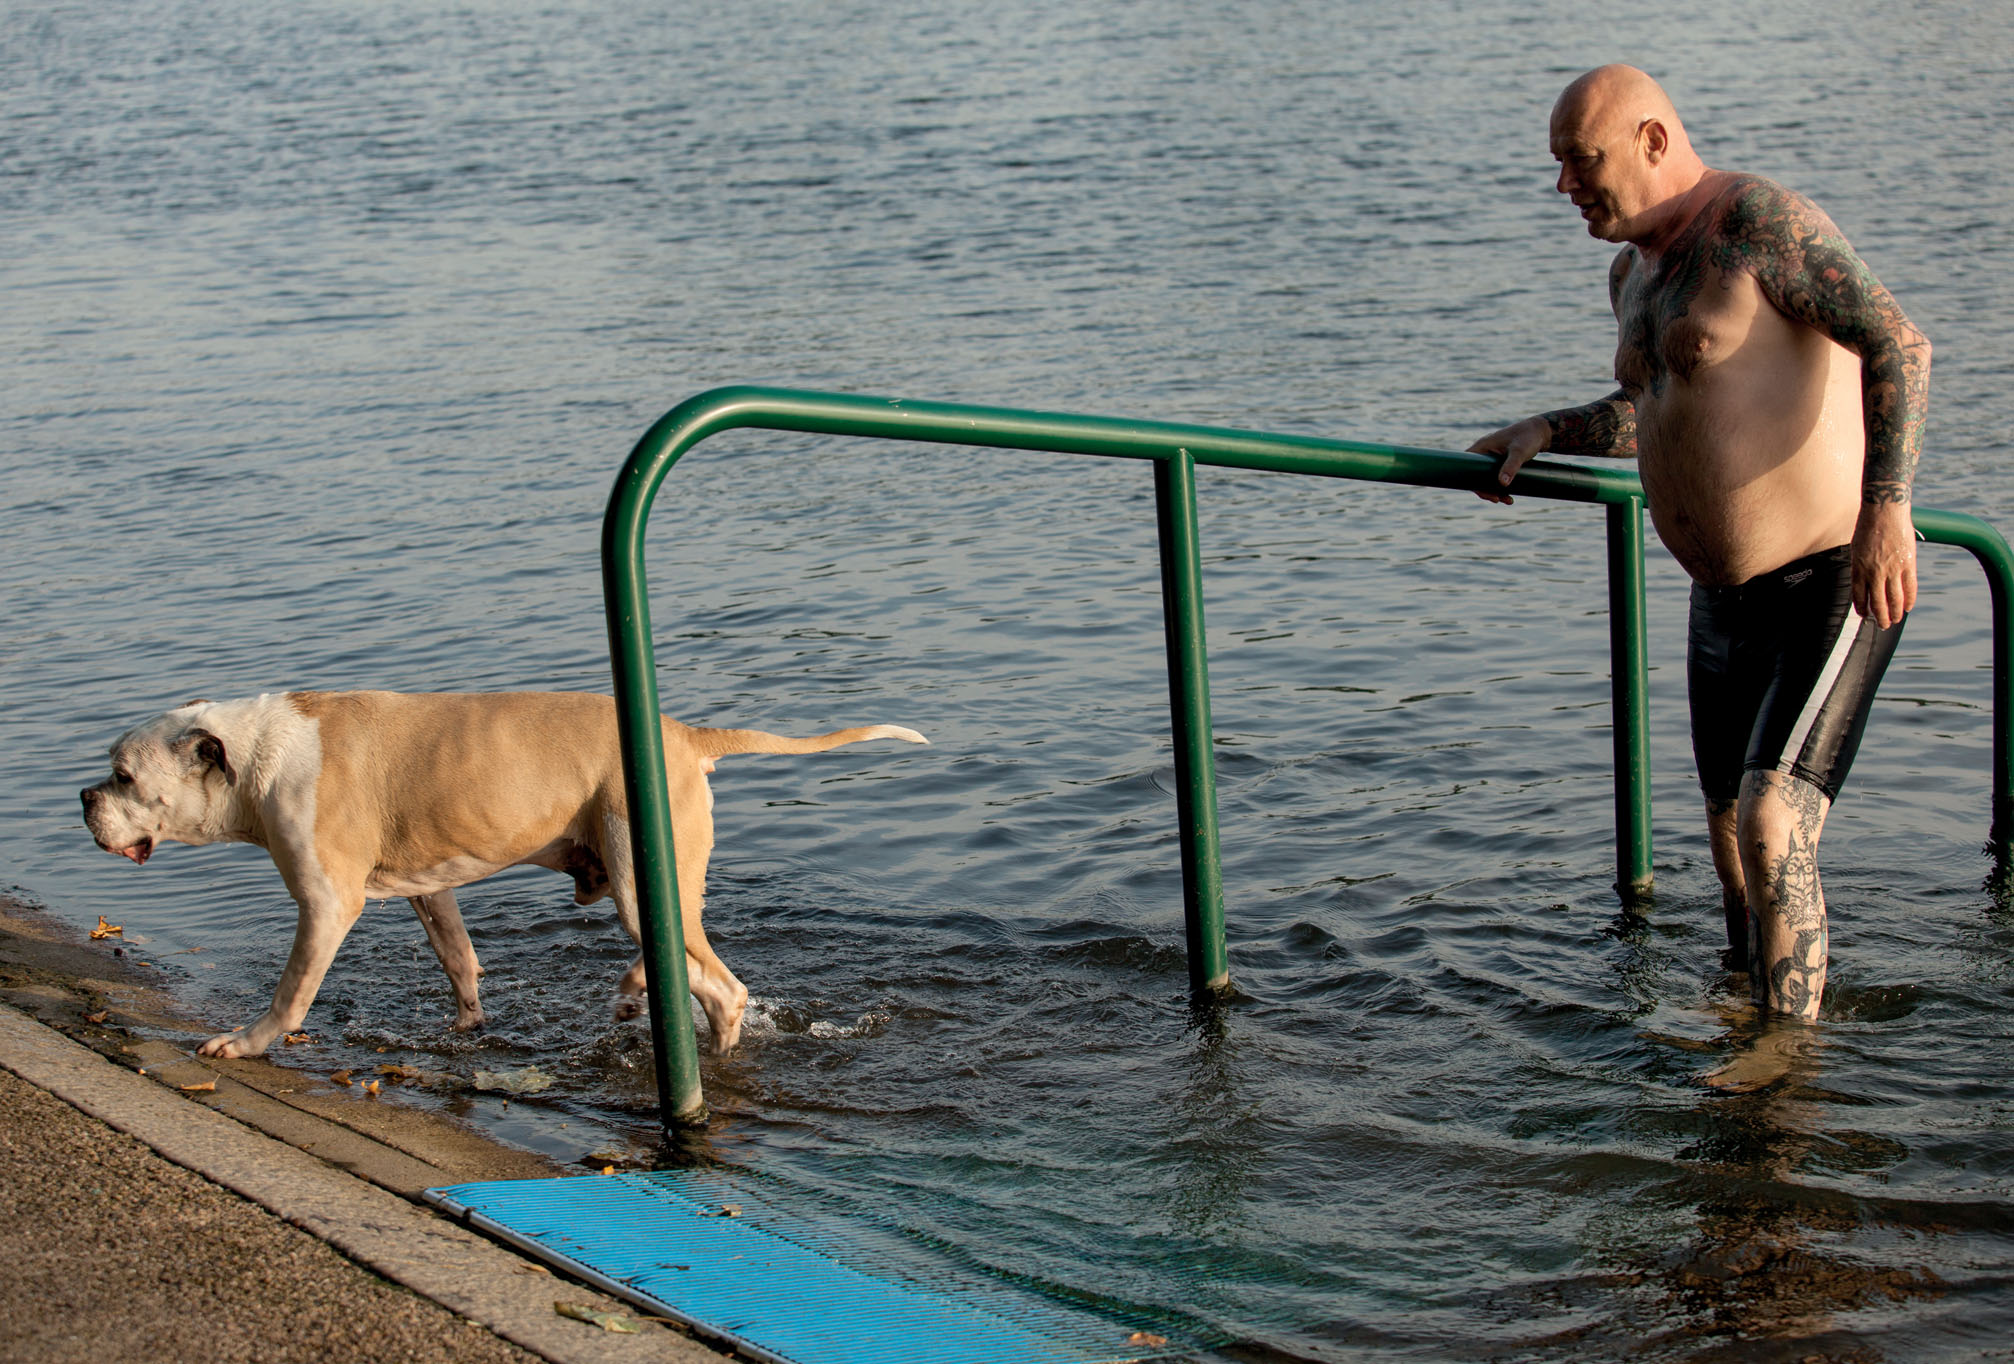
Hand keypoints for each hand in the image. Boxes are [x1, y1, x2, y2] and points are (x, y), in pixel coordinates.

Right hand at [1468, 417, 1550, 503]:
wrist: (1542, 431)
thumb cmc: (1529, 437)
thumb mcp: (1520, 451)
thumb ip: (1511, 466)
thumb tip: (1502, 484)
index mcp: (1483, 446)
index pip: (1467, 466)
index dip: (1471, 481)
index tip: (1484, 492)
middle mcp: (1485, 451)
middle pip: (1476, 476)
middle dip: (1486, 490)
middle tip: (1498, 499)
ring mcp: (1492, 457)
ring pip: (1487, 478)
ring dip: (1495, 491)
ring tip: (1509, 501)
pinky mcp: (1501, 461)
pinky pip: (1495, 477)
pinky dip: (1501, 487)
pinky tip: (1510, 496)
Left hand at [1851, 500, 1916, 627]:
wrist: (1884, 510)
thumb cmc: (1868, 526)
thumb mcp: (1857, 548)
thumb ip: (1860, 565)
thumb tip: (1864, 581)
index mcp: (1858, 568)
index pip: (1859, 596)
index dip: (1862, 609)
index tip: (1865, 616)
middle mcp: (1874, 572)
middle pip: (1877, 602)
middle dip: (1880, 617)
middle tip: (1882, 625)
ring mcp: (1892, 569)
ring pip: (1894, 599)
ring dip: (1894, 613)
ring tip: (1895, 621)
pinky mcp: (1908, 564)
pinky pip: (1910, 587)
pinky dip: (1909, 600)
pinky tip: (1908, 608)